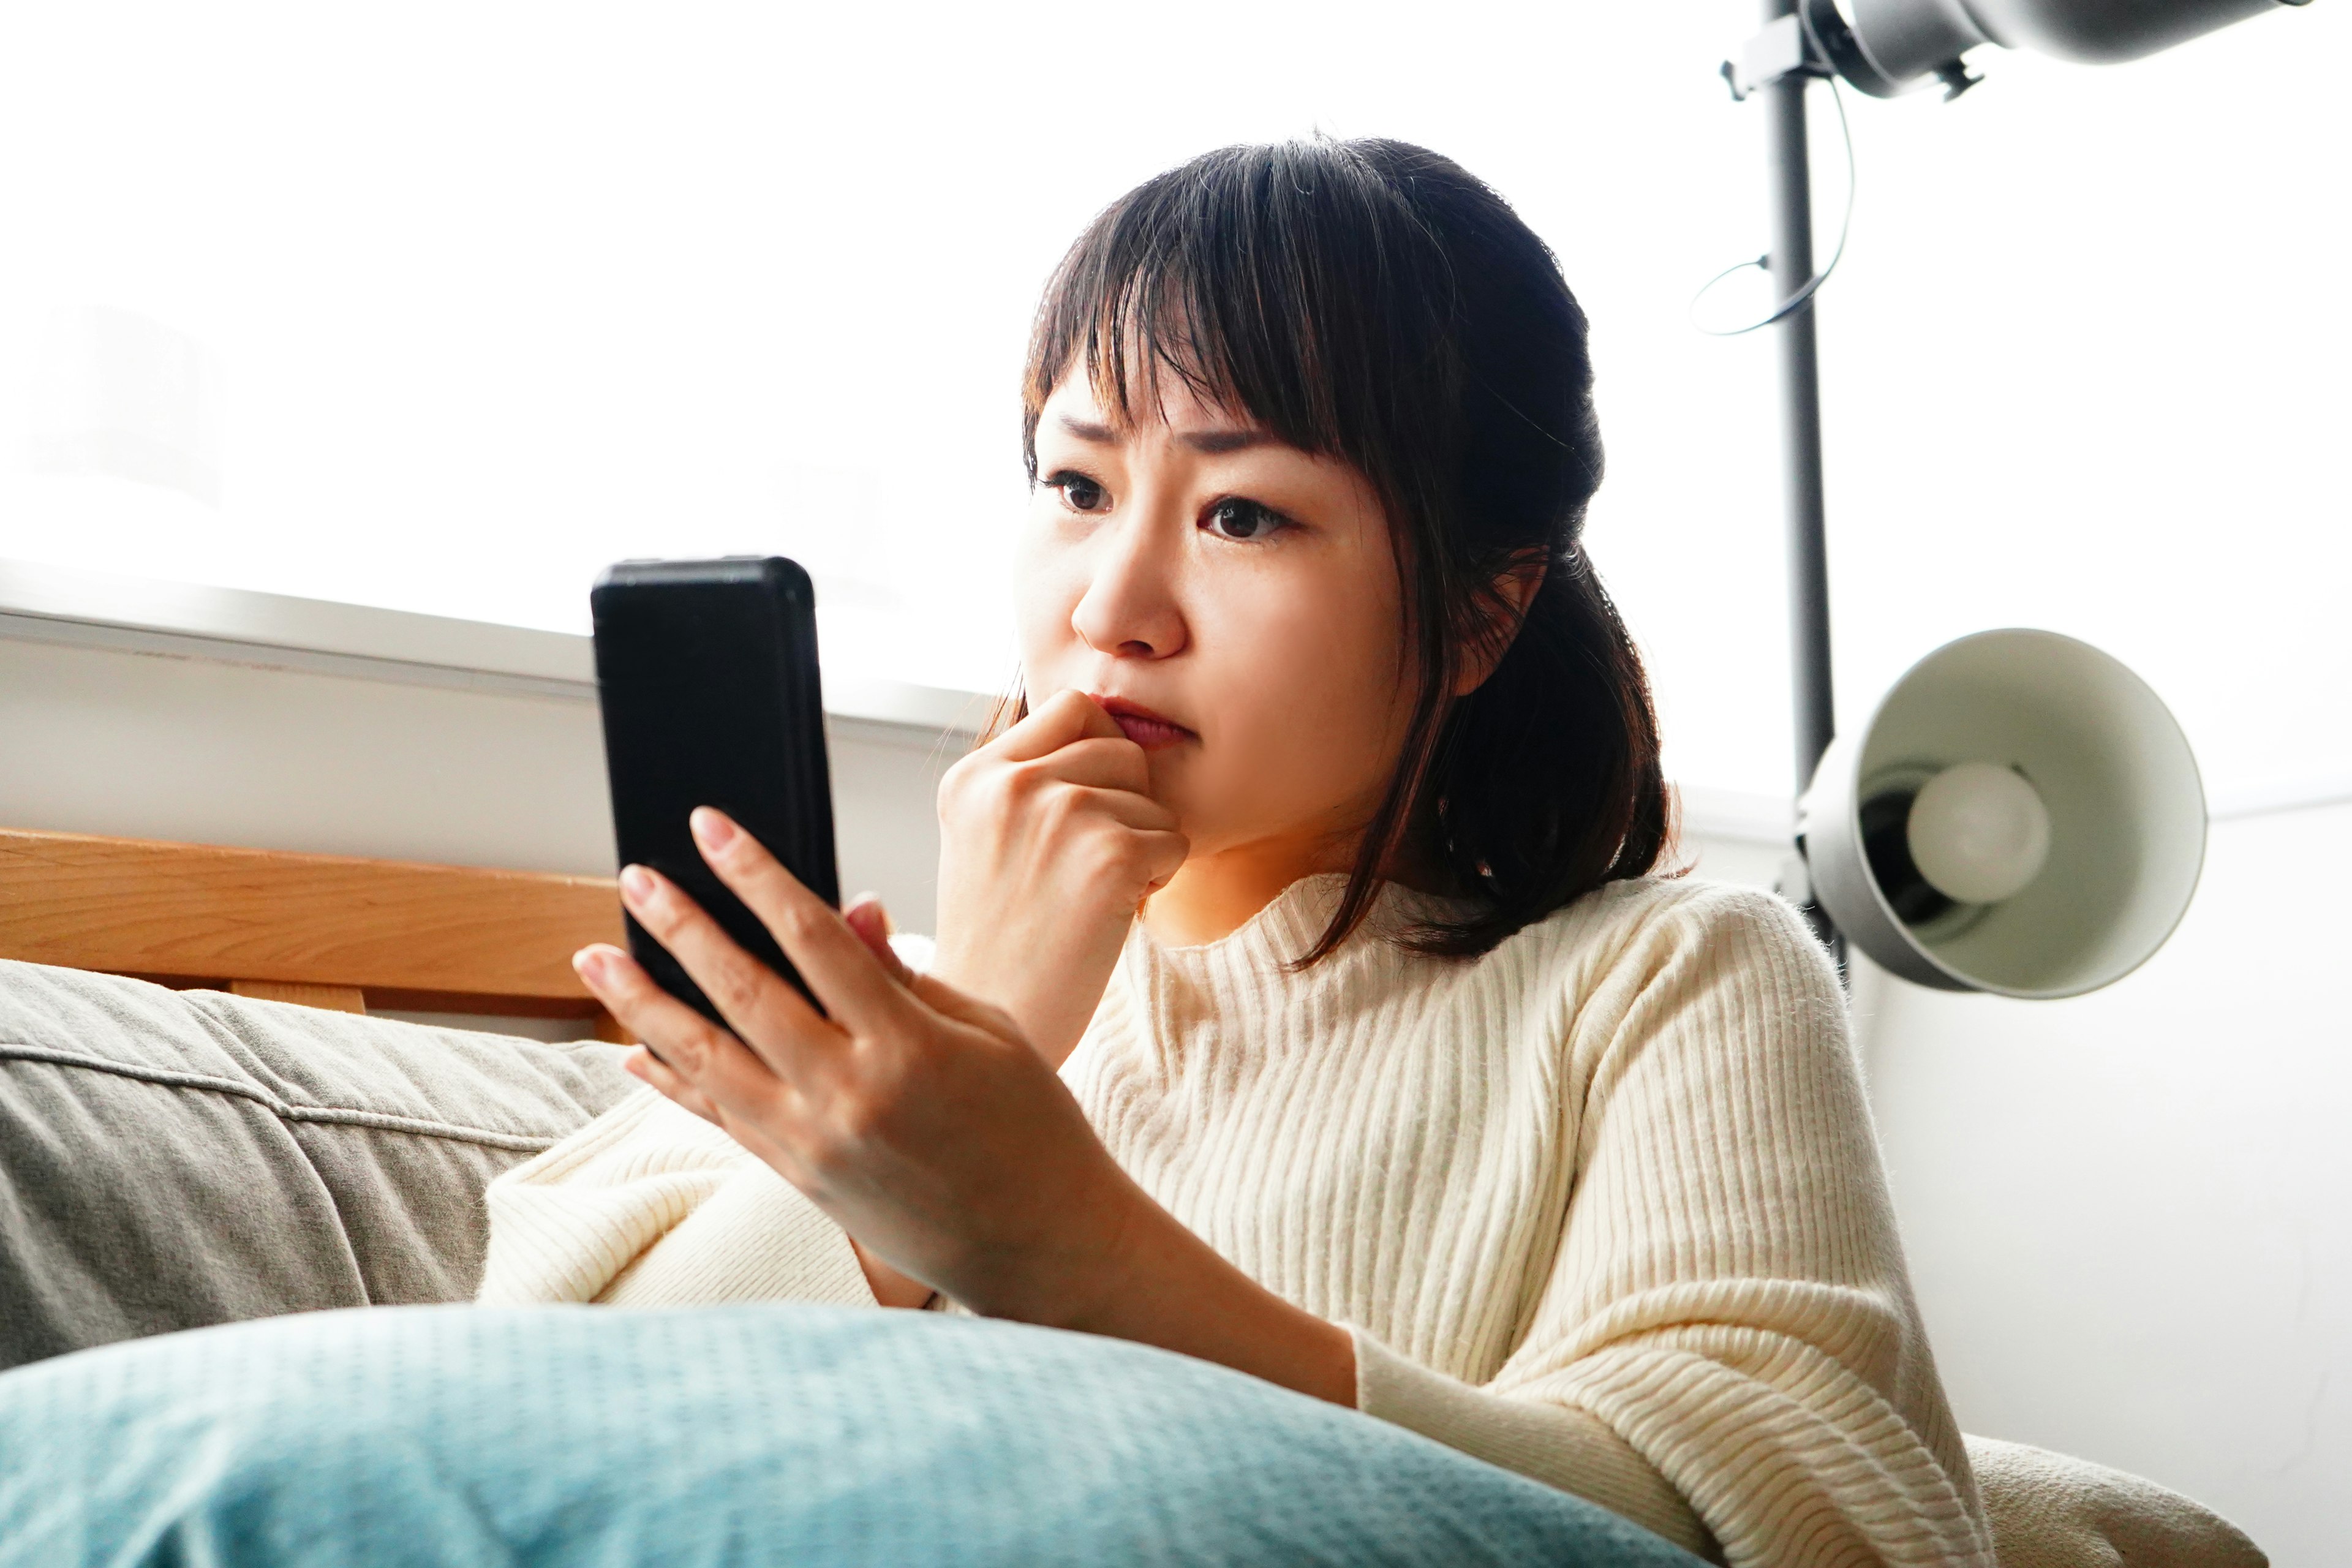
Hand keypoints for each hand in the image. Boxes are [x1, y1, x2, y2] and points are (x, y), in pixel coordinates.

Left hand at [577, 807, 1155, 1328]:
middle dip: (681, 928)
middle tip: (636, 878)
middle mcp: (849, 1096)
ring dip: (644, 1003)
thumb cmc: (1033, 1129)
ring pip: (707, 1060)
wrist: (1041, 1246)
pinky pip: (720, 1119)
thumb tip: (850, 910)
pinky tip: (632, 1051)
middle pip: (744, 992)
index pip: (814, 938)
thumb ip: (907, 975)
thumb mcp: (989, 1032)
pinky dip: (672, 1082)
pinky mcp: (800, 1180)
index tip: (713, 829)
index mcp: (908, 1047)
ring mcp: (815, 1144)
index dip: (757, 876)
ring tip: (595, 956)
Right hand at [932, 688, 1187, 1064]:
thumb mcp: (987, 837)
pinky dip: (1157, 881)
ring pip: (1151, 797)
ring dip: (1140, 846)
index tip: (1084, 812)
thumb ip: (1032, 778)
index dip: (1099, 755)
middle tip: (1087, 868)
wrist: (996, 1025)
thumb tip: (1117, 727)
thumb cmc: (1001, 940)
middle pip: (1122, 749)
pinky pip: (1174, 842)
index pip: (1074, 708)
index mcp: (974, 776)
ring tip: (1089, 896)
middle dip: (1124, 805)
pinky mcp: (1110, 854)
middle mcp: (1011, 784)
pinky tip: (1108, 916)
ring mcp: (1060, 814)